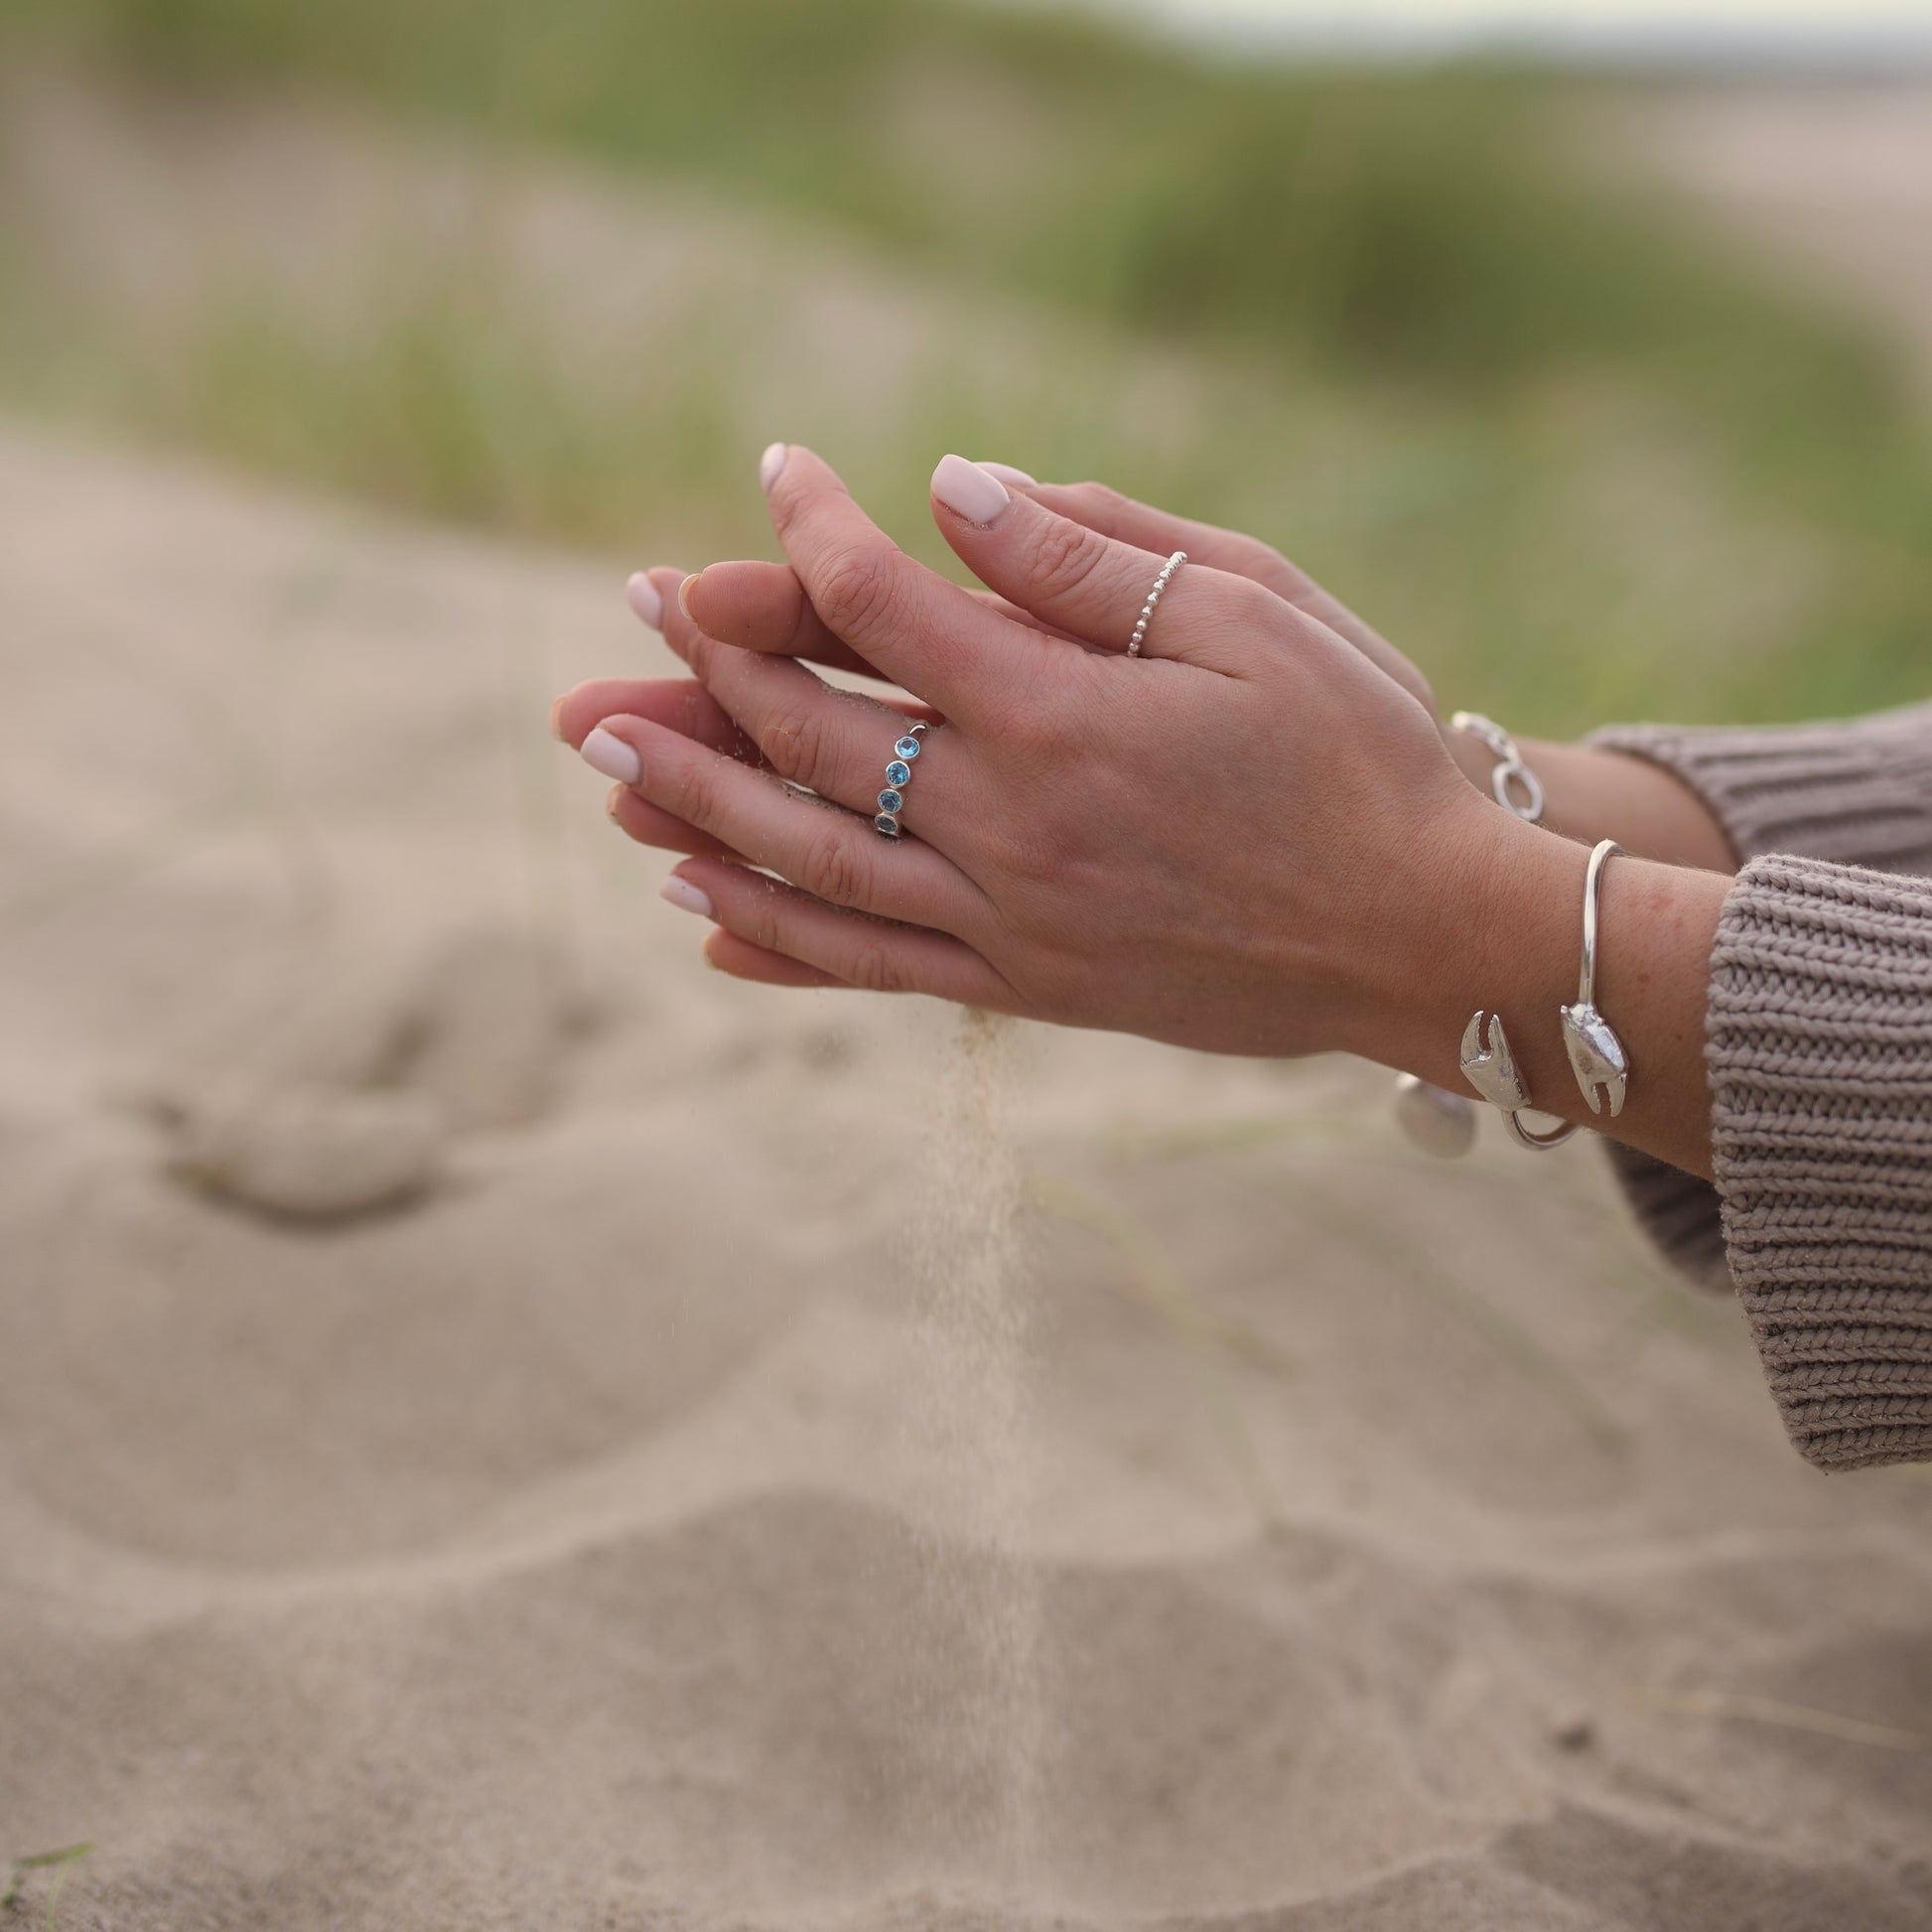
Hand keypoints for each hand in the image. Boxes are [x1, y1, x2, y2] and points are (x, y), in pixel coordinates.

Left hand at [554, 448, 1496, 1059]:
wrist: (1421, 936)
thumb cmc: (1360, 755)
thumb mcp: (1256, 613)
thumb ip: (1092, 552)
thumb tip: (953, 486)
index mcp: (1060, 714)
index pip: (885, 604)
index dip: (812, 529)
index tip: (778, 470)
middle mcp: (1008, 825)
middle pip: (813, 736)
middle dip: (707, 665)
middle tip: (623, 619)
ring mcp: (1006, 920)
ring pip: (809, 862)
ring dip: (696, 807)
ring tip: (603, 769)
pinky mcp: (1023, 985)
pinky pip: (868, 970)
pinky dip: (774, 941)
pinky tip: (697, 916)